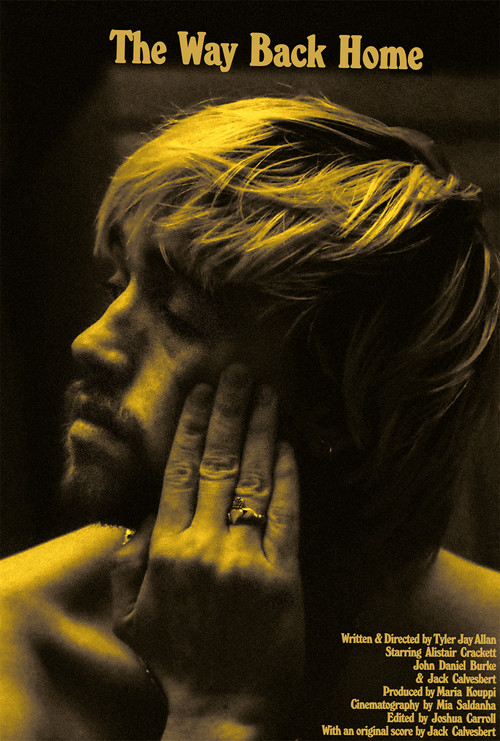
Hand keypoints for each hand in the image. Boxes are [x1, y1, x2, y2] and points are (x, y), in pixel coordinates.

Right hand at [112, 364, 303, 739]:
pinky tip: (290, 444)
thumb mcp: (131, 614)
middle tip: (238, 375)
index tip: (202, 395)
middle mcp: (203, 545)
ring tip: (268, 395)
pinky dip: (289, 474)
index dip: (192, 429)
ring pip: (253, 478)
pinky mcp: (282, 574)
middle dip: (229, 413)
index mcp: (165, 550)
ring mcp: (245, 558)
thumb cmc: (176, 662)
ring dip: (261, 431)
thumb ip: (130, 560)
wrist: (224, 709)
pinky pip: (285, 512)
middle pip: (218, 464)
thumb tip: (148, 514)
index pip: (179, 472)